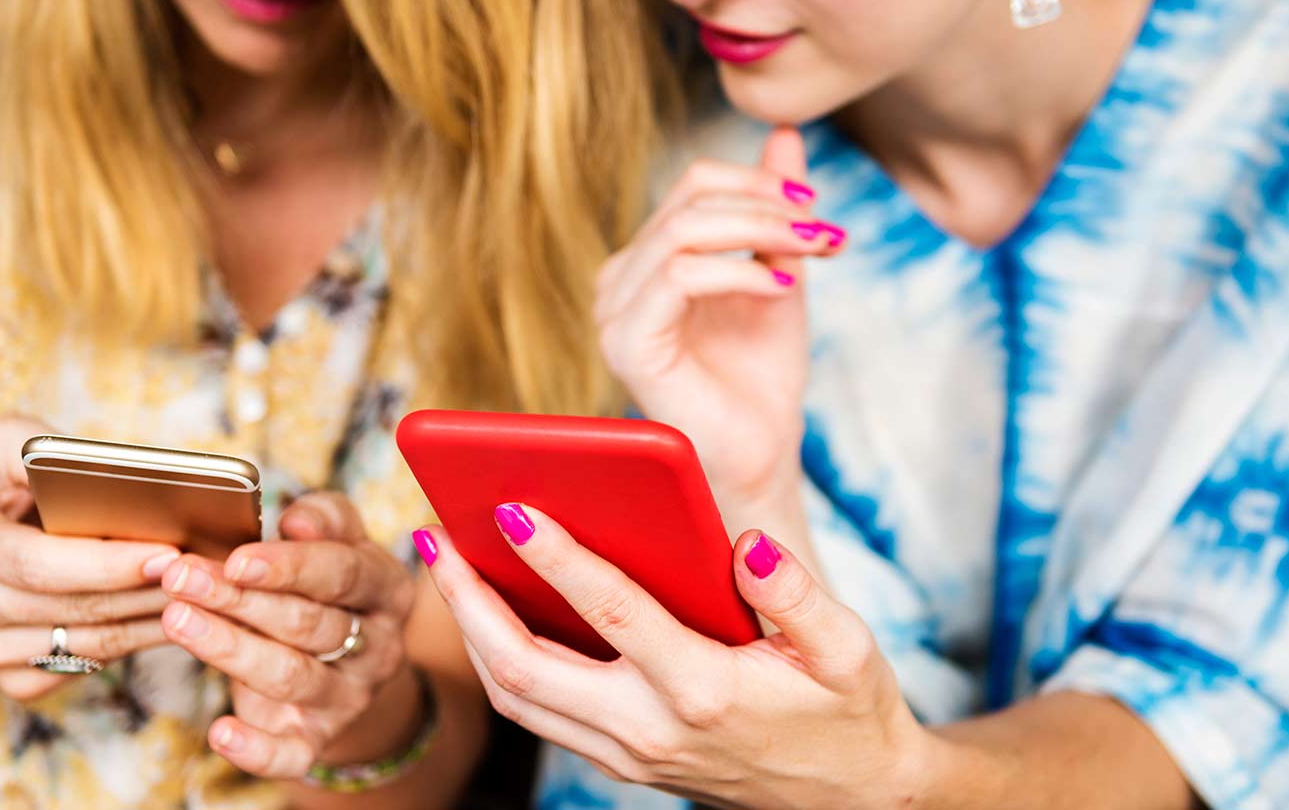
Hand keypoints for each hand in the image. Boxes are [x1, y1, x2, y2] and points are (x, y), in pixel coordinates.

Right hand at [0, 417, 180, 700]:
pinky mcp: (11, 681)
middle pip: (74, 608)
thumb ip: (46, 448)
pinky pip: (88, 665)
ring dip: (153, 620)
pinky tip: (171, 615)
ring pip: (89, 643)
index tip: (169, 551)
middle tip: (208, 571)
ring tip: (207, 592)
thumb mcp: (2, 447)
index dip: (108, 563)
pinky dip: (136, 642)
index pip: (42, 564)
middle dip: (147, 591)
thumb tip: (112, 469)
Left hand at [161, 491, 421, 777]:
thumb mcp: (339, 542)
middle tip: (180, 579)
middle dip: (240, 600)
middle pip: (308, 624)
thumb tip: (299, 522)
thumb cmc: (328, 587)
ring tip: (177, 620)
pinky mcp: (317, 740)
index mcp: (387, 590)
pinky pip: (289, 753)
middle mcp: (378, 648)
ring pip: (290, 676)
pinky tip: (219, 731)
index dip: (288, 567)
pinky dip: (254, 748)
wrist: (347, 665)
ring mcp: (349, 698)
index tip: (235, 559)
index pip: (342, 574)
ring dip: (229, 648)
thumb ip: (324, 519)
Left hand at [414, 506, 928, 809]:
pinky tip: (487, 608)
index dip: (558, 559)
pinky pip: (536, 711)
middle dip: (469, 600)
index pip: (613, 614)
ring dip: (469, 630)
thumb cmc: (849, 713)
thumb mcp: (847, 650)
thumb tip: (746, 541)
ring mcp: (626, 753)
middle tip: (435, 535)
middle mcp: (650, 729)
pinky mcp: (619, 760)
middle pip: (525, 666)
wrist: (853, 801)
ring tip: (444, 564)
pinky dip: (497, 659)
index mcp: (703, 691)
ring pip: (517, 697)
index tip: (511, 508)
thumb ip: (796, 593)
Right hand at [595, 126, 835, 502]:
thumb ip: (774, 209)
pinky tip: (782, 287)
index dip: (759, 183)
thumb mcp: (778, 271)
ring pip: (684, 230)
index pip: (694, 185)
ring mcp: (615, 311)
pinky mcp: (626, 343)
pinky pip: (679, 276)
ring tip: (814, 250)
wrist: (760, 458)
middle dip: (767, 203)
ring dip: (762, 231)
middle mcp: (620, 280)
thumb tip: (788, 133)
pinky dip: (738, 271)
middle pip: (690, 198)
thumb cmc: (762, 378)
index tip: (818, 208)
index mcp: (648, 261)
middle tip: (824, 228)